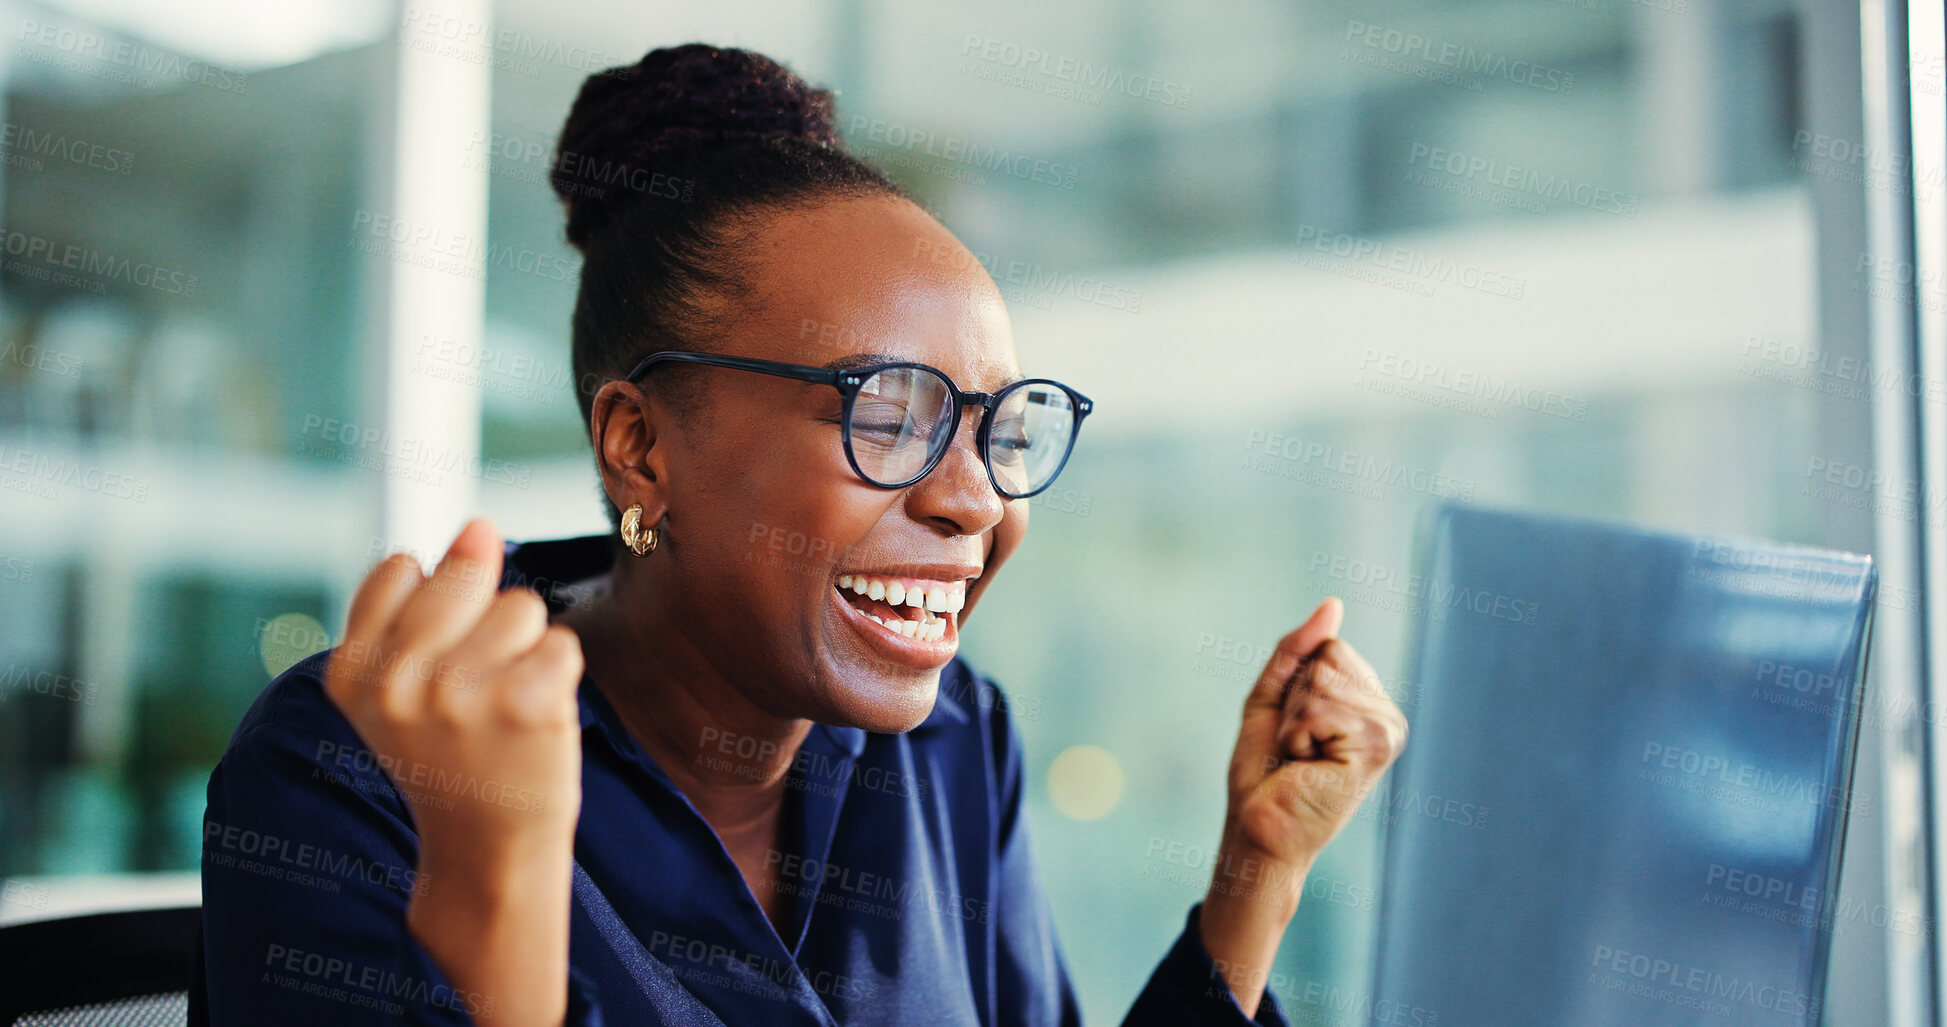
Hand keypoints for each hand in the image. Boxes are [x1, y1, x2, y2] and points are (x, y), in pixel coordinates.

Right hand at [323, 517, 582, 856]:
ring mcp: (461, 693)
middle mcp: (398, 681)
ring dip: (525, 649)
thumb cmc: (451, 752)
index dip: (434, 607)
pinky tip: (534, 720)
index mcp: (351, 670)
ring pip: (521, 607)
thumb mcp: (404, 682)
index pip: (403, 568)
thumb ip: (427, 597)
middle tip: (476, 686)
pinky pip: (561, 644)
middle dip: (484, 615)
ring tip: (504, 706)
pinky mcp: (526, 703)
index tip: (433, 664)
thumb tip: (478, 525)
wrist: (487, 847)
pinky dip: (558, 676)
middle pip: (467, 571)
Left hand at [1197, 598, 1407, 1017]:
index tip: (1295, 729)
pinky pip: (1320, 707)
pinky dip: (1297, 734)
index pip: (1330, 646)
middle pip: (1329, 658)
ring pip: (1323, 681)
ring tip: (1301, 759)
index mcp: (1367, 701)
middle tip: (1296, 748)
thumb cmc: (1264, 772)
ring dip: (1294, 721)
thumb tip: (1333, 604)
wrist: (1258, 828)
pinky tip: (1307, 766)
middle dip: (1294, 701)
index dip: (1295, 684)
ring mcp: (1386, 732)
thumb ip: (1298, 650)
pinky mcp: (1376, 749)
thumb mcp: (1273, 698)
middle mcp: (1386, 715)